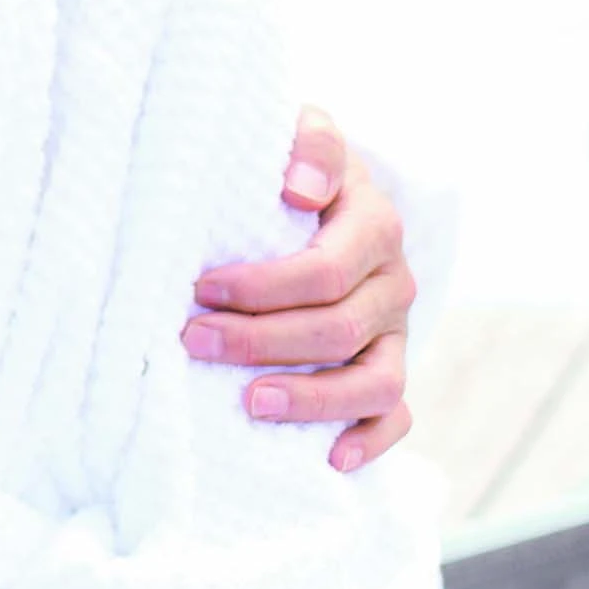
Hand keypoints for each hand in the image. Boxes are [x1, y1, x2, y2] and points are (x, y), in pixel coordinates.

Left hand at [180, 106, 417, 472]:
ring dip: (311, 399)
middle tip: (191, 341)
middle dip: (260, 341)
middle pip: (337, 329)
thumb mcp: (301, 130)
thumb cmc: (292, 161)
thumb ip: (310, 143)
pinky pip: (396, 413)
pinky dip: (370, 441)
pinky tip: (328, 458)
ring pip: (374, 381)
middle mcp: (393, 281)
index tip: (199, 289)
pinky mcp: (390, 363)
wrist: (322, 183)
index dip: (261, 287)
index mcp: (373, 224)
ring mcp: (396, 329)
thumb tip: (299, 187)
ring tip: (249, 404)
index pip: (324, 271)